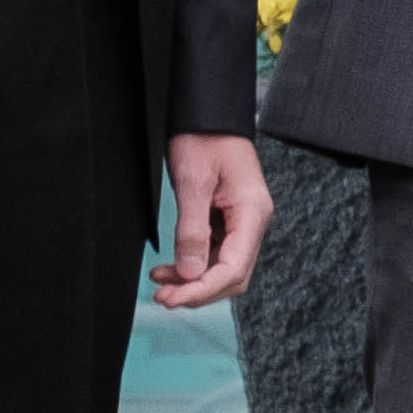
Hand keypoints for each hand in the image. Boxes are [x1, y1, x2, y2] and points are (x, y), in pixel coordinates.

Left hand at [154, 133, 271, 310]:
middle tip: (161, 298)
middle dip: (198, 291)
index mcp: (252, 214)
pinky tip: (170, 268)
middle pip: (232, 275)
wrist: (209, 113)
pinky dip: (193, 265)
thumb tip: (191, 273)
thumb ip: (193, 230)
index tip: (172, 299)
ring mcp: (242, 222)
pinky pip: (215, 253)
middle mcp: (253, 222)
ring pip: (223, 267)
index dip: (203, 290)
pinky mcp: (228, 219)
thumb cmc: (204, 138)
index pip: (233, 269)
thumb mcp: (193, 182)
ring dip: (193, 281)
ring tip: (160, 283)